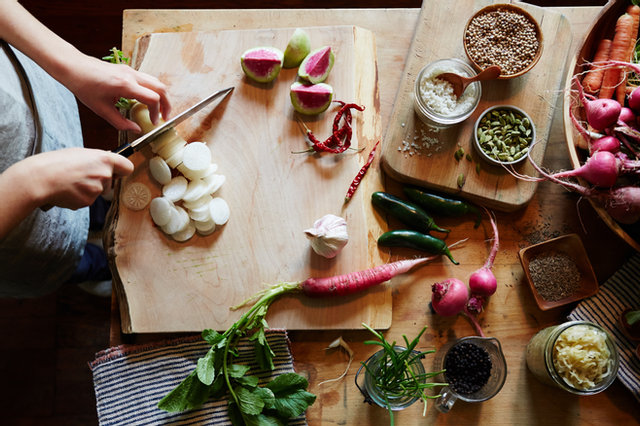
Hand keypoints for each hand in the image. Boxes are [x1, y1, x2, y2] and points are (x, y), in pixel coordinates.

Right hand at [0, 147, 133, 239]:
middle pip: (111, 182)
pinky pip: (87, 200)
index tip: (118, 172)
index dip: (122, 170)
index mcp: (104, 159)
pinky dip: (79, 197)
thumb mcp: (79, 153)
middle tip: (81, 175)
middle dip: (100, 181)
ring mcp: (97, 190)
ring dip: (87, 189)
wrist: (40, 179)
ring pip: (98, 191)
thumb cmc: (56, 162)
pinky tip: (67, 190)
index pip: (127, 167)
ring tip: (70, 181)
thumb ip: (96, 159)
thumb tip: (107, 162)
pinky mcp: (88, 202)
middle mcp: (105, 174)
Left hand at [65, 56, 171, 132]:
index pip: (153, 99)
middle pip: (161, 88)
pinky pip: (147, 79)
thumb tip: (136, 130)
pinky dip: (152, 90)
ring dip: (161, 96)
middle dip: (166, 104)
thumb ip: (120, 122)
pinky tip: (146, 100)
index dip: (156, 113)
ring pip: (156, 82)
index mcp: (125, 85)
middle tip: (165, 117)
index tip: (153, 122)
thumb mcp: (101, 109)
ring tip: (159, 109)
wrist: (74, 66)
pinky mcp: (128, 69)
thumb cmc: (84, 85)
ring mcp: (130, 70)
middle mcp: (131, 75)